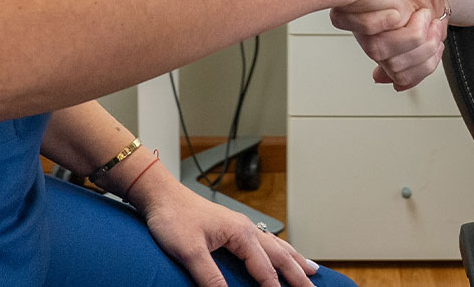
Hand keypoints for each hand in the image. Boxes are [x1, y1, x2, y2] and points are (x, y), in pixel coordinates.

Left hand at [129, 165, 318, 286]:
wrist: (161, 195)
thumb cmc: (173, 218)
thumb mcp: (190, 252)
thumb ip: (210, 278)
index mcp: (241, 234)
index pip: (265, 270)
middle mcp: (246, 229)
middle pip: (280, 256)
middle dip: (298, 275)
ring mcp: (241, 226)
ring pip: (276, 246)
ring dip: (294, 260)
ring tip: (313, 271)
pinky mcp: (232, 227)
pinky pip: (264, 242)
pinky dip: (279, 251)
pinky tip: (279, 253)